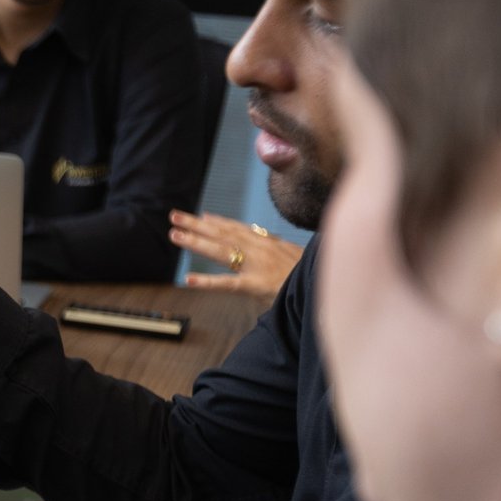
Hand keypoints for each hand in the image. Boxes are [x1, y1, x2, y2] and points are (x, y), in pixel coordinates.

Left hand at [170, 210, 302, 298]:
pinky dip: (206, 282)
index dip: (218, 222)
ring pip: (220, 250)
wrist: (326, 285)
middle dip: (197, 224)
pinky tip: (188, 280)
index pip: (238, 229)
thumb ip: (277, 247)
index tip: (201, 215)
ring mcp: (256, 265)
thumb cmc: (312, 273)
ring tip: (175, 235)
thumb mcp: (294, 254)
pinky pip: (226, 284)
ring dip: (196, 242)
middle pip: (223, 234)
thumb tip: (266, 237)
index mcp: (268, 243)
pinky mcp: (255, 285)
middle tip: (174, 216)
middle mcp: (259, 249)